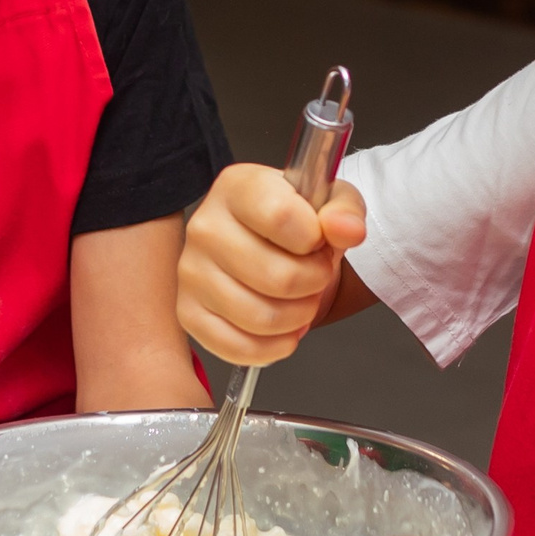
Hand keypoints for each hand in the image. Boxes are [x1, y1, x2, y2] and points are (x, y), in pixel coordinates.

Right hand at [177, 166, 364, 365]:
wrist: (273, 247)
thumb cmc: (298, 223)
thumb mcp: (332, 202)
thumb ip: (344, 211)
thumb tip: (347, 229)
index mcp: (237, 188)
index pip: (281, 217)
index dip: (314, 240)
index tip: (317, 241)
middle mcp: (206, 226)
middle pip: (277, 277)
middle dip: (313, 284)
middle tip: (315, 276)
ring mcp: (191, 271)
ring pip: (260, 317)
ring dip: (298, 317)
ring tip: (301, 300)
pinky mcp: (188, 312)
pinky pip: (237, 347)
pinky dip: (273, 347)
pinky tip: (284, 329)